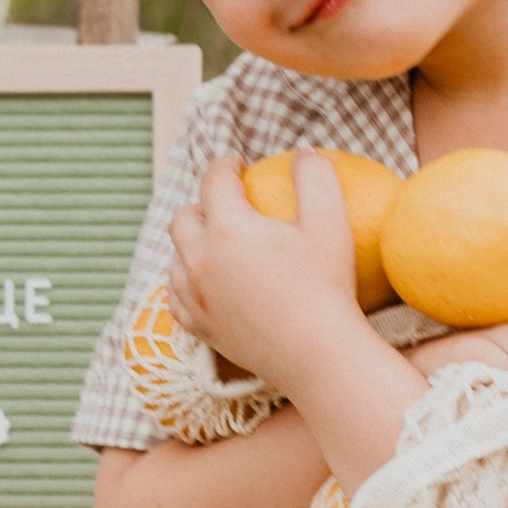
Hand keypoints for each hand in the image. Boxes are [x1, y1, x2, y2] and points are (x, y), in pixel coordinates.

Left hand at [167, 155, 370, 395]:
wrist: (317, 355)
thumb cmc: (327, 286)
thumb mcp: (330, 222)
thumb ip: (315, 177)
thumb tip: (303, 152)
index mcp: (227, 227)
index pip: (214, 180)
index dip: (225, 165)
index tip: (239, 165)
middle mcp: (200, 259)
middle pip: (184, 218)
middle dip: (202, 205)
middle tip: (227, 205)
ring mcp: (194, 297)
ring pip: (176, 259)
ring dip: (192, 245)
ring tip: (217, 245)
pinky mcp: (199, 328)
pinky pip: (177, 299)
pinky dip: (188, 284)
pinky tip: (205, 284)